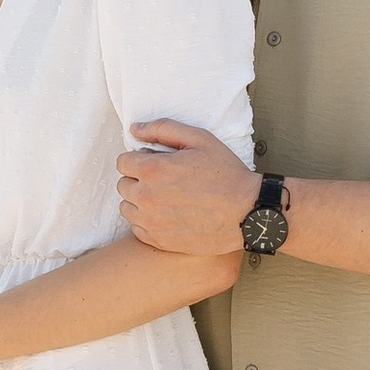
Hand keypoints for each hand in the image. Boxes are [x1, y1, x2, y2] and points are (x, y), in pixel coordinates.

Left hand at [117, 121, 257, 253]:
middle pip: (123, 184)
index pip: (122, 162)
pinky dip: (147, 221)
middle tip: (164, 180)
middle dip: (138, 179)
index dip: (138, 159)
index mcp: (153, 169)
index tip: (155, 162)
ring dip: (140, 201)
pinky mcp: (159, 240)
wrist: (247, 213)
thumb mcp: (200, 140)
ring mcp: (151, 222)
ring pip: (127, 208)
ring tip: (165, 198)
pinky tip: (168, 215)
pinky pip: (137, 228)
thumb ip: (163, 129)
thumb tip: (135, 129)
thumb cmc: (227, 175)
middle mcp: (147, 197)